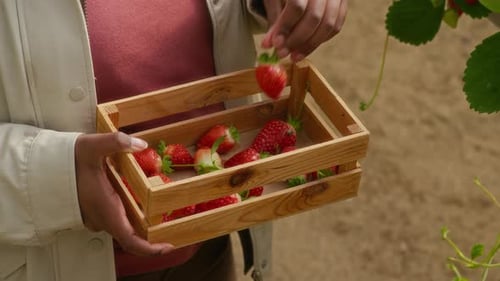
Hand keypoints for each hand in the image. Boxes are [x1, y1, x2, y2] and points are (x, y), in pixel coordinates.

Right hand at [75, 132, 173, 255]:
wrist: (45, 165)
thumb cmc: (68, 159)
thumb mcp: (92, 146)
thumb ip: (116, 142)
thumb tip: (140, 144)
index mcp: (106, 209)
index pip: (130, 240)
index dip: (150, 248)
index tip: (167, 247)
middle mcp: (102, 218)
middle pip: (131, 237)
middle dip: (151, 238)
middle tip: (171, 232)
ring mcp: (97, 217)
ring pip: (123, 228)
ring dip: (141, 227)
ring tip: (161, 219)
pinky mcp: (94, 212)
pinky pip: (115, 220)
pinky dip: (130, 218)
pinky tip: (140, 205)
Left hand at [261, 0, 347, 61]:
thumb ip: (274, 19)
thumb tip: (269, 45)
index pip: (297, 6)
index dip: (286, 27)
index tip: (276, 43)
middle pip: (314, 17)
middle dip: (297, 40)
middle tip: (283, 53)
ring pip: (328, 25)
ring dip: (310, 45)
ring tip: (294, 55)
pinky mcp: (342, 4)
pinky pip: (335, 26)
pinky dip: (321, 40)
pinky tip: (306, 47)